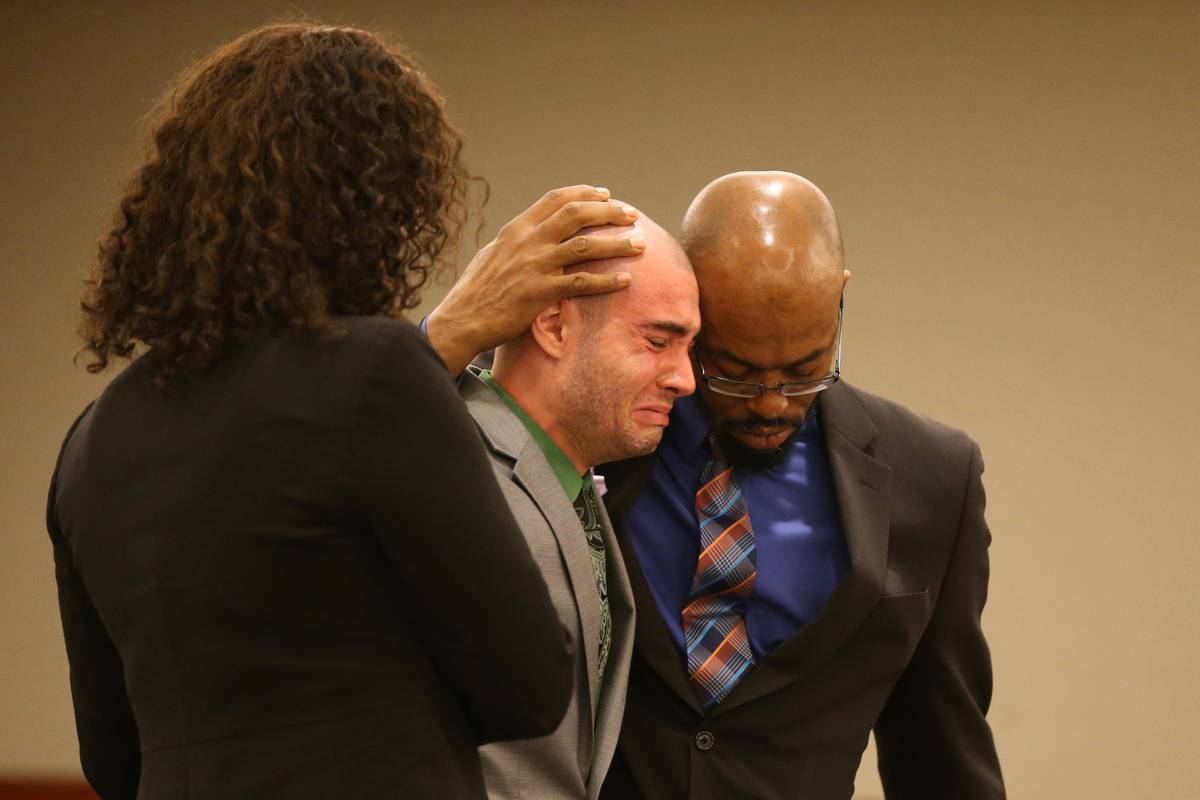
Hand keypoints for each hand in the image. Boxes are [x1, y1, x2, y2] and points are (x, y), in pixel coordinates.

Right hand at [427, 185, 641, 373]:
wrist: (462, 319)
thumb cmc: (476, 290)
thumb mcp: (493, 254)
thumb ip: (517, 242)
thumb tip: (534, 236)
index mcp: (516, 229)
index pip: (555, 200)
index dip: (584, 194)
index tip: (606, 195)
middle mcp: (527, 241)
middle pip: (576, 215)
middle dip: (609, 212)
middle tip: (631, 217)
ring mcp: (535, 266)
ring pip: (585, 246)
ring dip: (616, 244)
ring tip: (640, 244)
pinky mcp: (540, 292)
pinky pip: (582, 283)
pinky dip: (607, 280)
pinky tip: (625, 280)